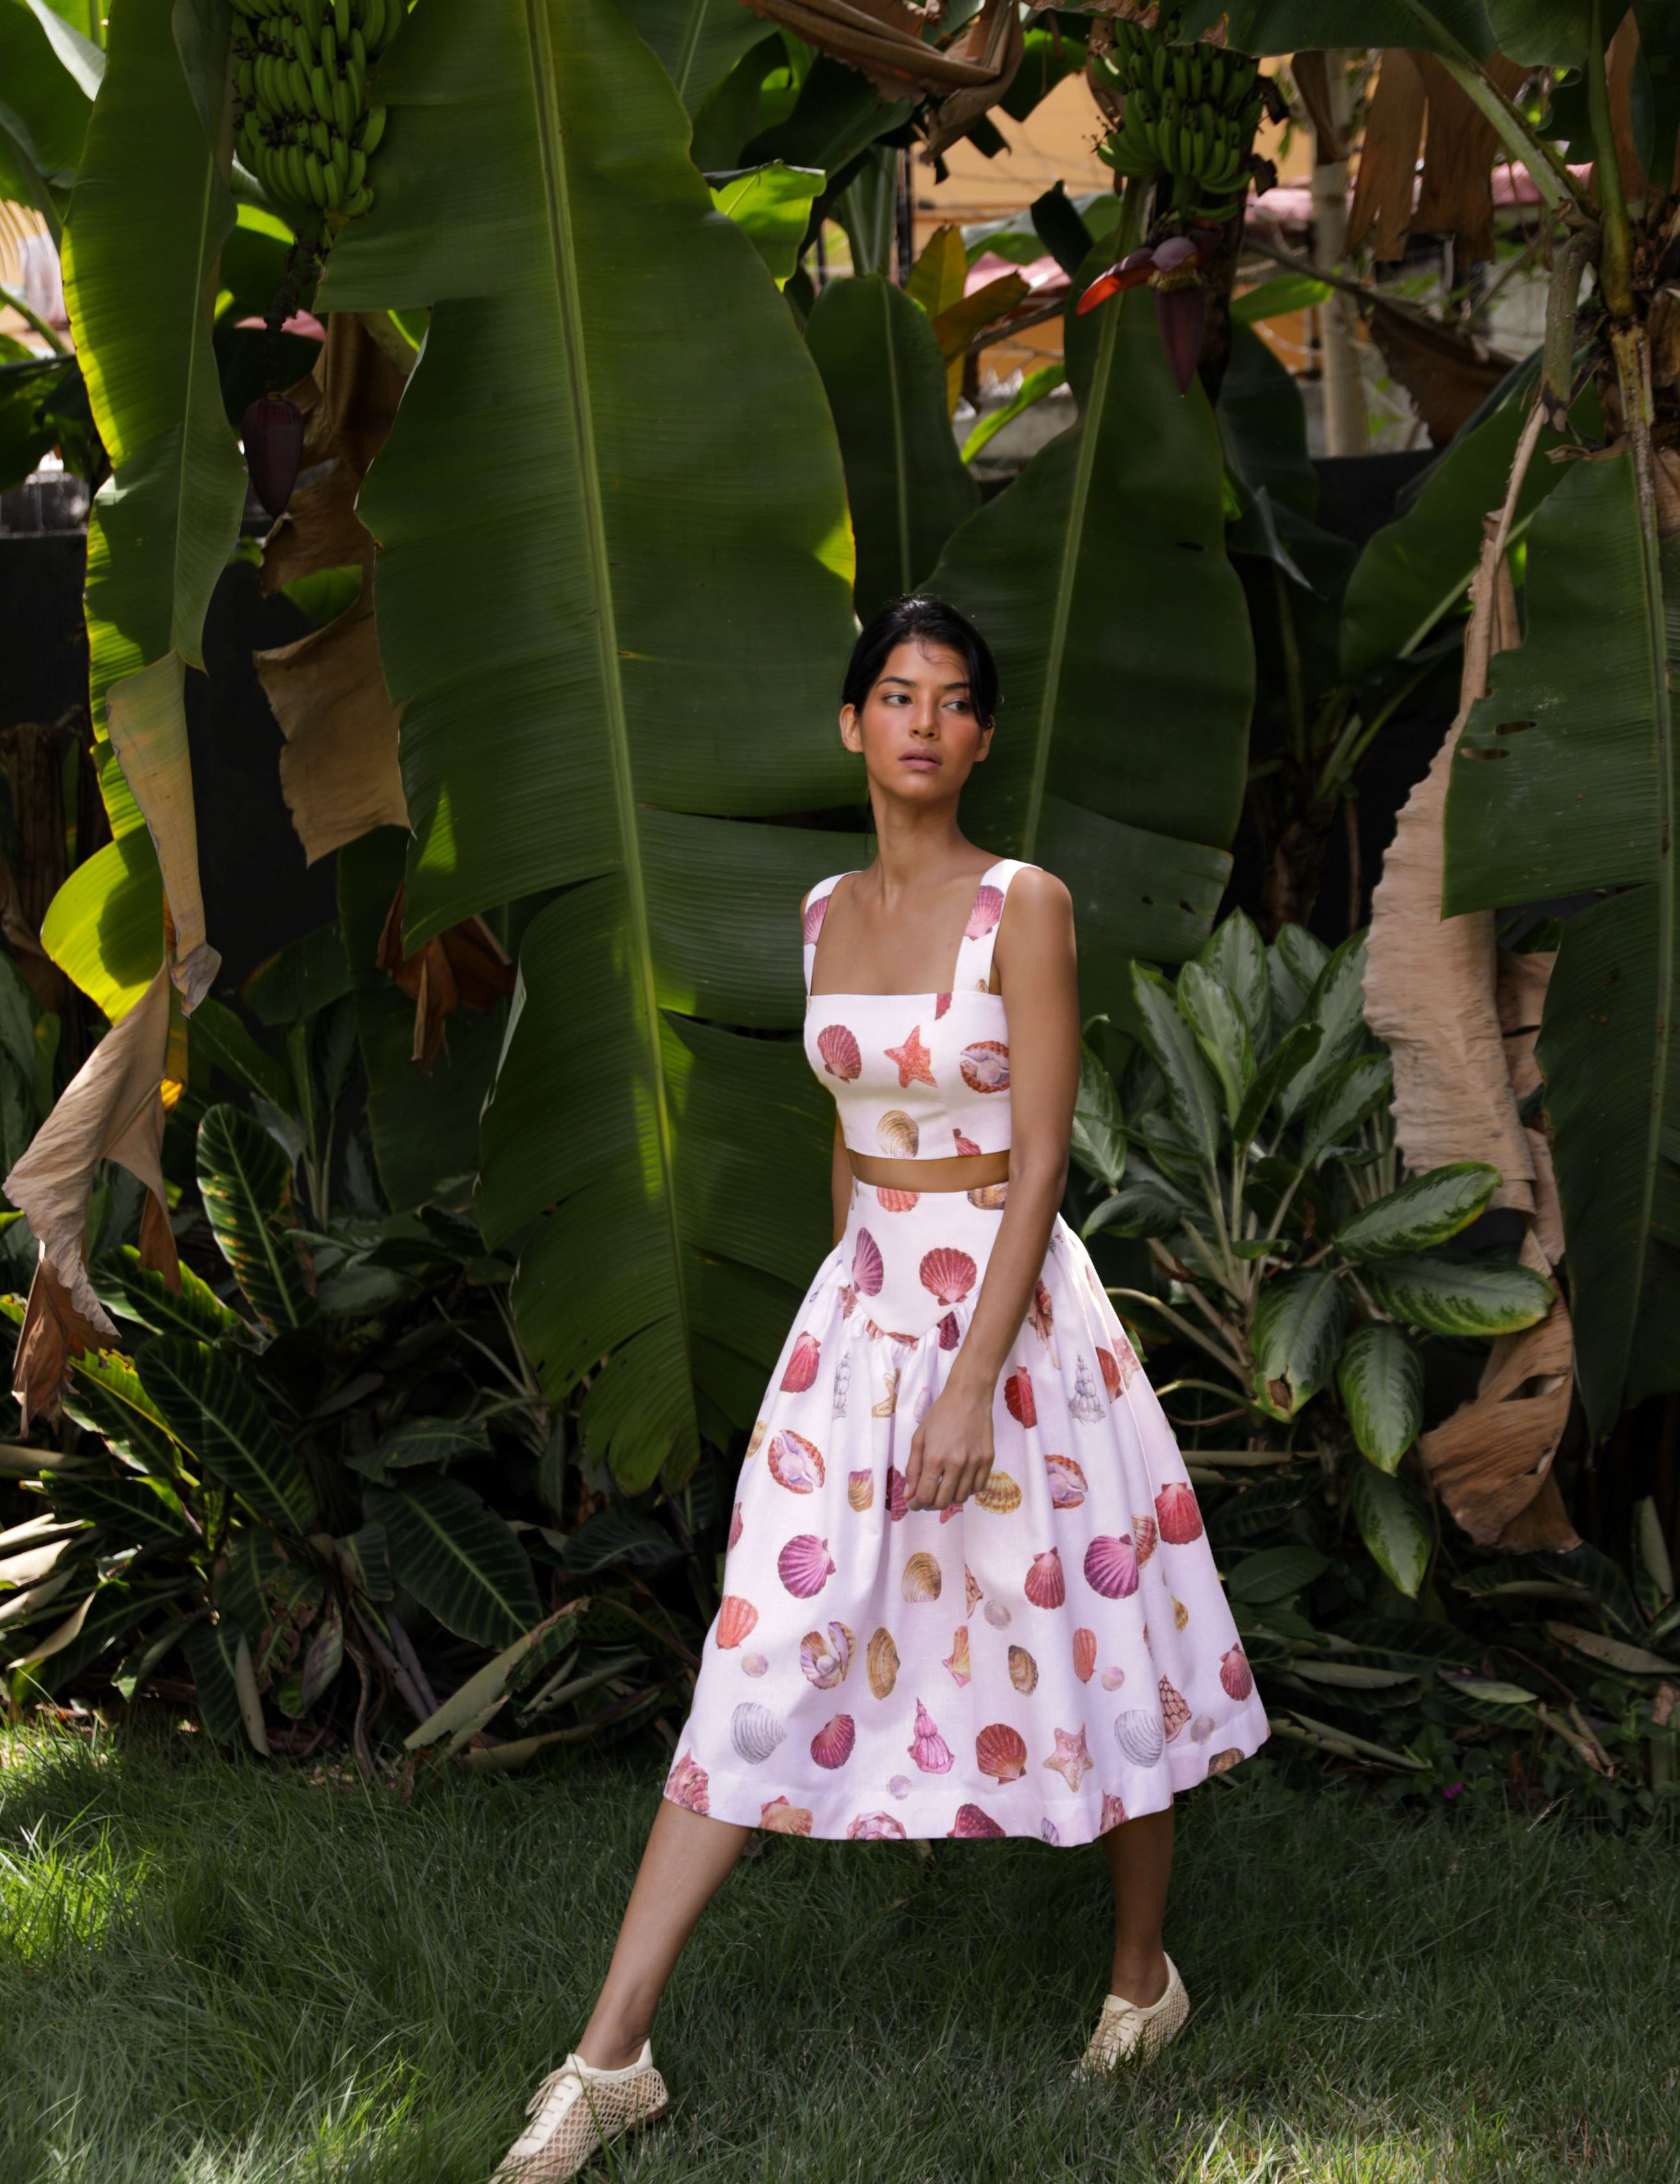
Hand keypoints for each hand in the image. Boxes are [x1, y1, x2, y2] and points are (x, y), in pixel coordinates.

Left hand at [904, 1378, 994, 1510]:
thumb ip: (913, 1468)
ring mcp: (975, 1463)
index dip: (916, 1504)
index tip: (914, 1504)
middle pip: (943, 1501)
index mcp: (935, 1458)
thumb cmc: (940, 1415)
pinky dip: (967, 1490)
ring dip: (949, 1498)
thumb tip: (910, 1495)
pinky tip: (960, 1481)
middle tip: (927, 1497)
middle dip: (931, 1504)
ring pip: (962, 1498)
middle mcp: (956, 1463)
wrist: (968, 1397)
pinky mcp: (988, 1460)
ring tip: (944, 1488)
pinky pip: (978, 1488)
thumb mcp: (919, 1438)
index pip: (925, 1496)